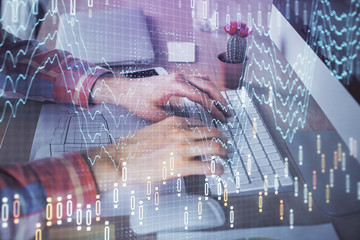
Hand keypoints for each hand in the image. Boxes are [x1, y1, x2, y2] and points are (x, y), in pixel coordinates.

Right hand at [85, 116, 226, 189]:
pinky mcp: (182, 166)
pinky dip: (218, 168)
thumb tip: (185, 138)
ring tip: (225, 157)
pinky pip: (209, 166)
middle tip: (225, 145)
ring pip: (215, 147)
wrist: (119, 160)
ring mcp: (183, 149)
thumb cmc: (133, 147)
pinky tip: (219, 171)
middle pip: (213, 132)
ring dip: (224, 152)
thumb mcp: (154, 129)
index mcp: (174, 122)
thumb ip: (171, 131)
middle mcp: (182, 132)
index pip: (201, 123)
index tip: (214, 136)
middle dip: (222, 138)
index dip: (211, 130)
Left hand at [91, 73, 230, 121]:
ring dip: (216, 92)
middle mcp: (179, 77)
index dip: (214, 109)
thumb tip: (191, 127)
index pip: (201, 97)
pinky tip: (211, 97)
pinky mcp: (178, 78)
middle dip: (220, 100)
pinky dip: (208, 88)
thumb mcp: (153, 115)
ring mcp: (179, 75)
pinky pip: (198, 80)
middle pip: (208, 86)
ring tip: (224, 106)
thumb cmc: (137, 100)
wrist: (127, 89)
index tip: (222, 118)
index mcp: (175, 85)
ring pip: (205, 80)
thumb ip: (173, 120)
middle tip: (229, 112)